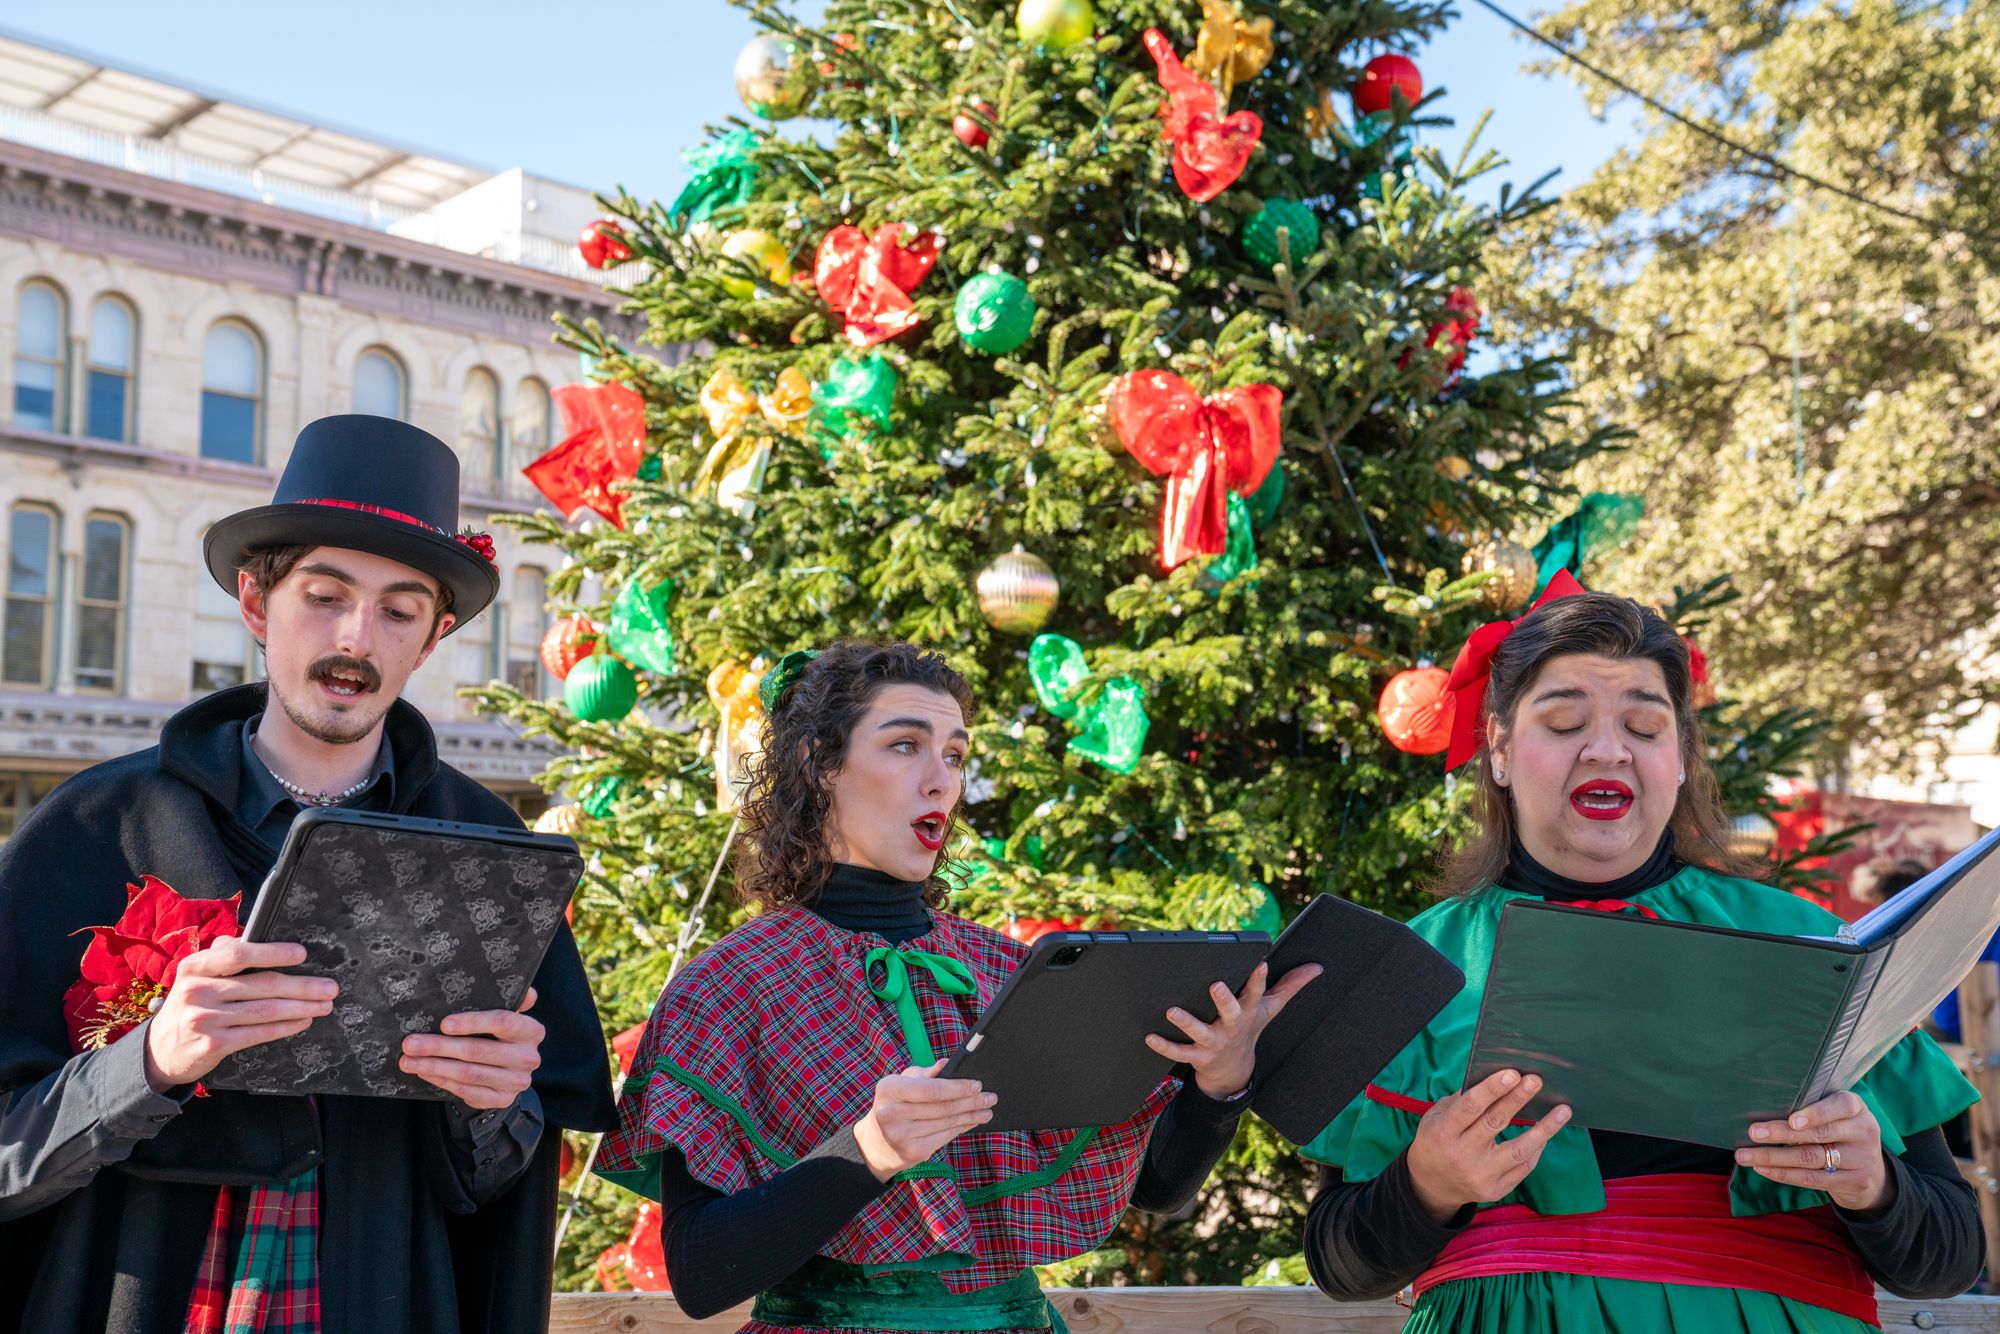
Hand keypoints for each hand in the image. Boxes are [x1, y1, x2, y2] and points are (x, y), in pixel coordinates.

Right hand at [142, 938, 337, 1090]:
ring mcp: (204, 1019)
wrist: (159, 1051)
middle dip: (303, 986)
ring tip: (324, 1005)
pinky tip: (303, 1022)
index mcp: (195, 966)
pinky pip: (258, 1033)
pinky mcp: (212, 1044)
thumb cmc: (191, 1005)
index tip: (302, 954)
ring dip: (301, 1007)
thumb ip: (223, 955)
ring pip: (265, 1010)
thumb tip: (257, 935)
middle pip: (261, 985)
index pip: (238, 953)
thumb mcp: (197, 976)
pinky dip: (286, 1027)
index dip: (273, 952)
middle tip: (330, 987)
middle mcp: (197, 991)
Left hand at [401, 987, 543, 1110]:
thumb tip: (526, 991)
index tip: (443, 1024)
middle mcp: (528, 1058)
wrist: (511, 1072)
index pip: (503, 1022)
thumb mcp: (508, 1015)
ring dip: (434, 1066)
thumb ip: (511, 1001)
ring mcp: (516, 1081)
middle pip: (478, 1051)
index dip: (473, 1022)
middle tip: (410, 1043)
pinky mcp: (502, 1100)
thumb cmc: (502, 1035)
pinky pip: (467, 1091)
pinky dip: (442, 1082)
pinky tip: (425, 1073)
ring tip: (408, 1060)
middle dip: (439, 1047)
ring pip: (468, 1074)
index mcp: (532, 1031)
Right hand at [852, 1060, 995, 1181]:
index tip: (977, 1085)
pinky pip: (945, 1137)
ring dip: (971, 1116)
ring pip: (947, 1123)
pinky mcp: (913, 1152)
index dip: (957, 1087)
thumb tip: (947, 1064)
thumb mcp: (902, 1083)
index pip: (930, 1089)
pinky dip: (961, 1128)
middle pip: (942, 1108)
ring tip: (986, 1110)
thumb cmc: (894, 1104)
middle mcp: (892, 1114)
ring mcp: (902, 1136)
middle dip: (971, 1102)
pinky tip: (971, 1121)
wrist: (875, 1143)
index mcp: (889, 1089)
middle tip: (990, 1097)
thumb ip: (924, 1074)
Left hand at [1145, 961, 1322, 1098]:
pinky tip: (1150, 1036)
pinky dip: (1164, 1045)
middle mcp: (1232, 1026)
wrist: (1234, 1071)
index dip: (1259, 979)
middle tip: (1215, 985)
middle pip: (1230, 1012)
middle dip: (1224, 999)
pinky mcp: (1197, 1056)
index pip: (1257, 993)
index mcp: (1248, 1011)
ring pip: (1200, 1032)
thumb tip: (1317, 967)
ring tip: (1171, 1011)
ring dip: (1186, 1022)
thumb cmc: (1249, 1028)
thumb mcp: (1271, 1009)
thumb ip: (1291, 985)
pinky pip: (1180, 1051)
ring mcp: (1214, 1043)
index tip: (1260, 963)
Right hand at [1405, 1068, 1571, 1222]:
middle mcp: (1462, 1155)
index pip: (1470, 1107)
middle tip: (1536, 1080)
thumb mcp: (1437, 1116)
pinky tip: (1546, 1131)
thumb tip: (1499, 1078)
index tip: (1513, 1073)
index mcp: (1443, 1132)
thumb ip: (1463, 1099)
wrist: (1432, 1185)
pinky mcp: (1495, 1190)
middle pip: (1495, 1123)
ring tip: (1563, 1110)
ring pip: (1519, 1150)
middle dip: (1517, 1099)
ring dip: (1545, 1129)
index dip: (1492, 1089)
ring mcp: (1480, 1176)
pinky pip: (1523, 1167)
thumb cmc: (1437, 1139)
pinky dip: (1537, 1147)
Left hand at [1735, 1091, 1892, 1212]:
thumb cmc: (1839, 1131)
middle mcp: (1863, 1132)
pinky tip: (1762, 1169)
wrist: (1872, 1172)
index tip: (1791, 1120)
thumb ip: (1810, 1108)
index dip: (1815, 1114)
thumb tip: (1762, 1107)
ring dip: (1774, 1157)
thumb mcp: (1835, 1114)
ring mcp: (1862, 1159)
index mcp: (1857, 1108)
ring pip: (1812, 1158)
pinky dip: (1784, 1174)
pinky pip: (1813, 1179)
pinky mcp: (1854, 1182)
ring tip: (1745, 1155)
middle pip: (1819, 1134)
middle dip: (1782, 1134)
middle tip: (1753, 1132)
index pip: (1840, 1106)